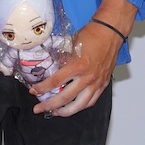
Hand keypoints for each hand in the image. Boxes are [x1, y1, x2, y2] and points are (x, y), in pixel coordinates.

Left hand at [33, 0, 135, 116]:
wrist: (111, 32)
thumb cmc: (92, 34)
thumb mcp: (70, 45)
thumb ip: (61, 58)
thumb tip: (49, 67)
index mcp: (77, 66)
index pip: (55, 82)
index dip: (42, 89)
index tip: (34, 91)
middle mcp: (87, 77)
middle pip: (65, 98)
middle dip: (49, 106)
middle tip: (39, 109)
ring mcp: (96, 82)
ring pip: (80, 105)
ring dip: (66, 112)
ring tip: (56, 112)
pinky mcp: (103, 84)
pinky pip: (92, 101)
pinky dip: (82, 106)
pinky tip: (74, 107)